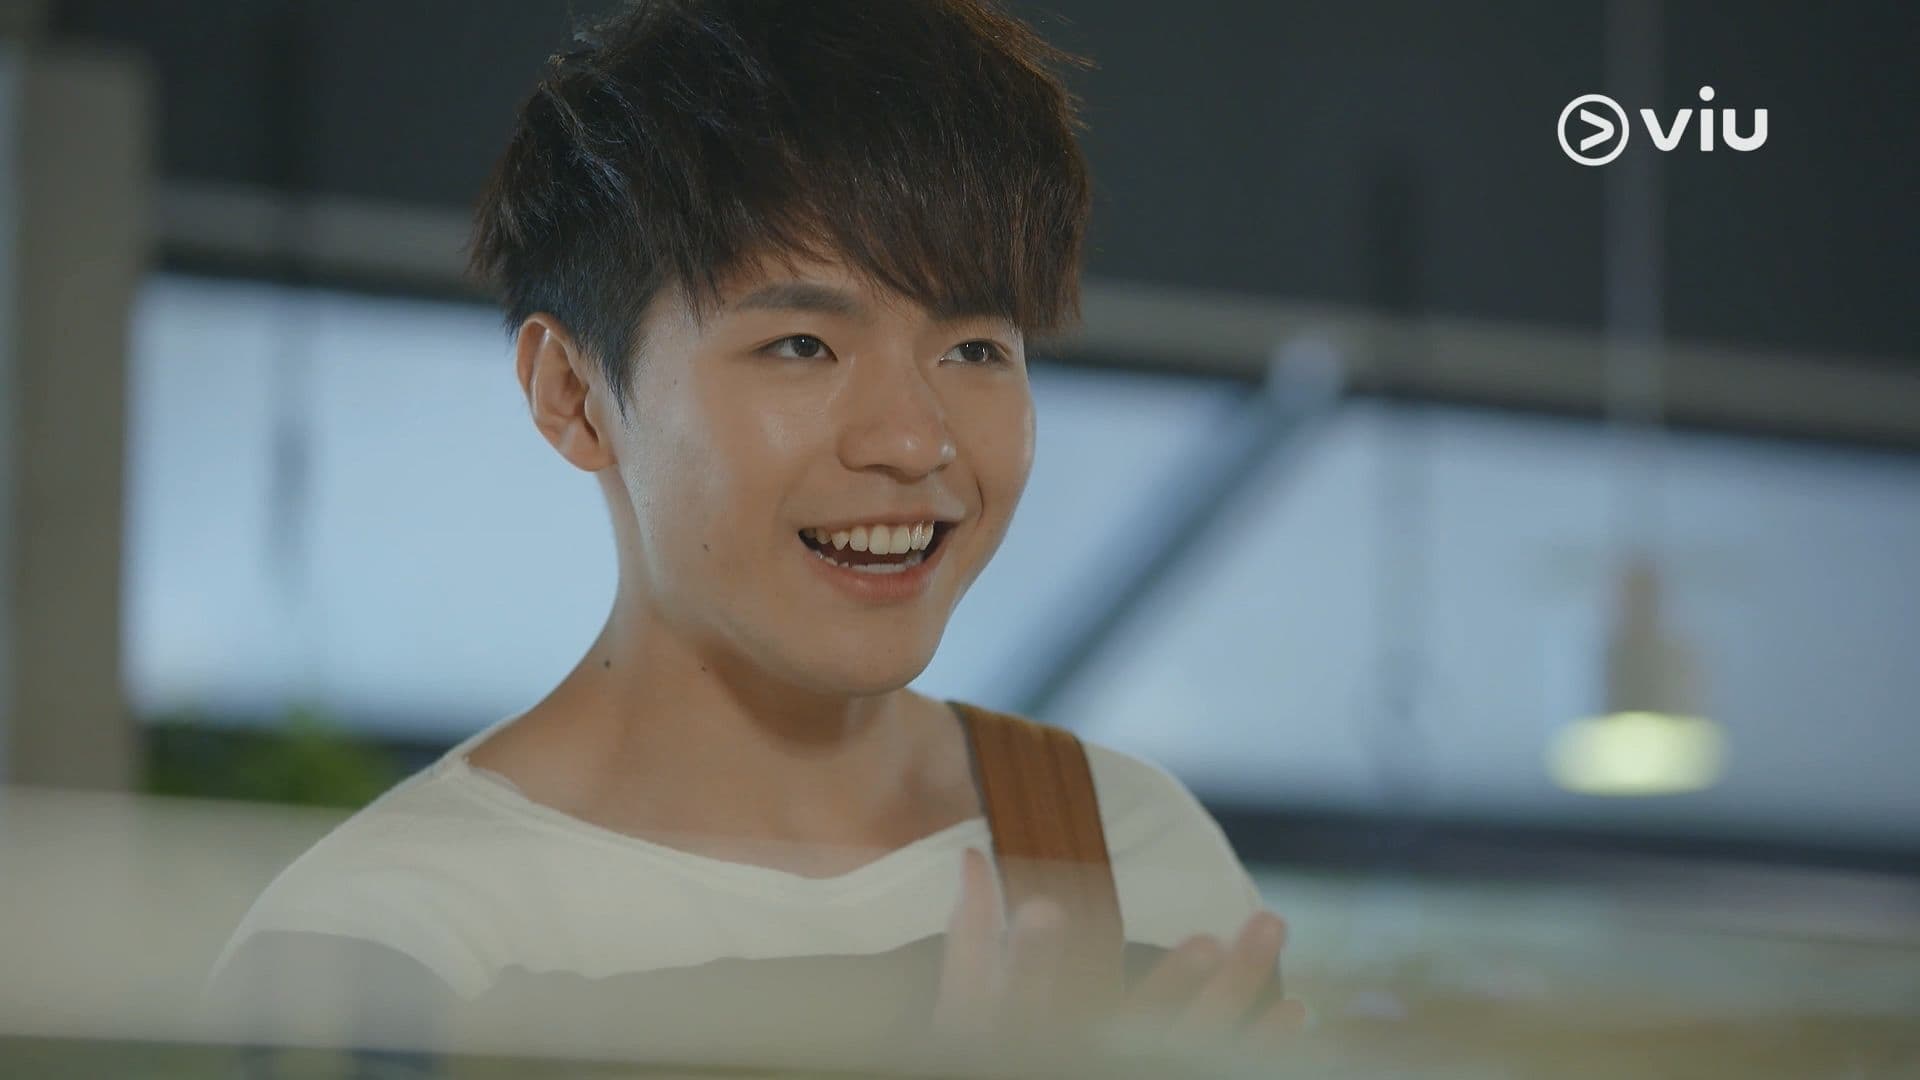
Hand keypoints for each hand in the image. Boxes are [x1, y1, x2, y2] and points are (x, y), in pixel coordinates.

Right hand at [932, 848, 1306, 1060]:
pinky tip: (1294, 1008)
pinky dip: (1261, 1043)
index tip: (1045, 912)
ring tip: (1269, 924)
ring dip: (1238, 989)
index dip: (1032, 959)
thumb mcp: (968, 1015)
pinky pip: (1220, 1069)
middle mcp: (1084, 1057)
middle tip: (1210, 939)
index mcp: (1025, 1035)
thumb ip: (972, 939)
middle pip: (1132, 1022)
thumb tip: (972, 857)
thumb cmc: (994, 1059)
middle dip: (1174, 982)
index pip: (1023, 995)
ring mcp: (1130, 1073)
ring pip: (1196, 1040)